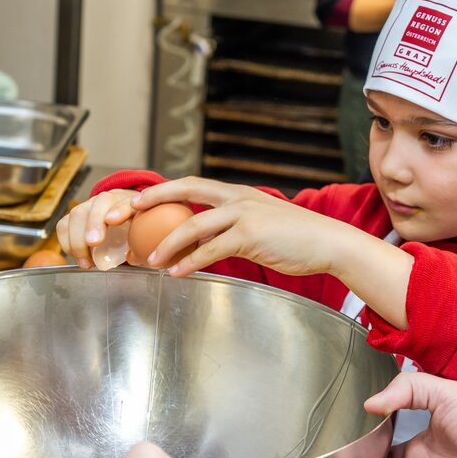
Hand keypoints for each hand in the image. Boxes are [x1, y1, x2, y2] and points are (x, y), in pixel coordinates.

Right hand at [56, 188, 138, 268]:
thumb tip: (134, 258)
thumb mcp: (144, 236)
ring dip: (78, 238)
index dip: (119, 210)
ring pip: (78, 213)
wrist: (124, 218)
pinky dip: (67, 243)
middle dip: (93, 222)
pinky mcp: (76, 216)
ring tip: (86, 261)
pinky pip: (64, 225)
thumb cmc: (135, 230)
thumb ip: (142, 245)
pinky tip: (78, 257)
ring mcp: (91, 205)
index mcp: (133, 203)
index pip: (127, 202)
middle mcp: (110, 199)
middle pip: (99, 203)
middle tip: (93, 243)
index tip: (112, 220)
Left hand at [122, 176, 363, 277]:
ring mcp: (244, 215)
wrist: (328, 243)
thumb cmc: (297, 239)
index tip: (140, 199)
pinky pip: (211, 251)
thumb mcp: (261, 224)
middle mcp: (238, 198)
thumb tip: (206, 241)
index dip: (164, 190)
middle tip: (128, 212)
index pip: (193, 184)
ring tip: (151, 259)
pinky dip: (190, 262)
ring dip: (168, 243)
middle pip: (187, 191)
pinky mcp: (250, 237)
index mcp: (239, 193)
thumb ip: (232, 228)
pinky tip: (177, 273)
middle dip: (154, 199)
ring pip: (194, 225)